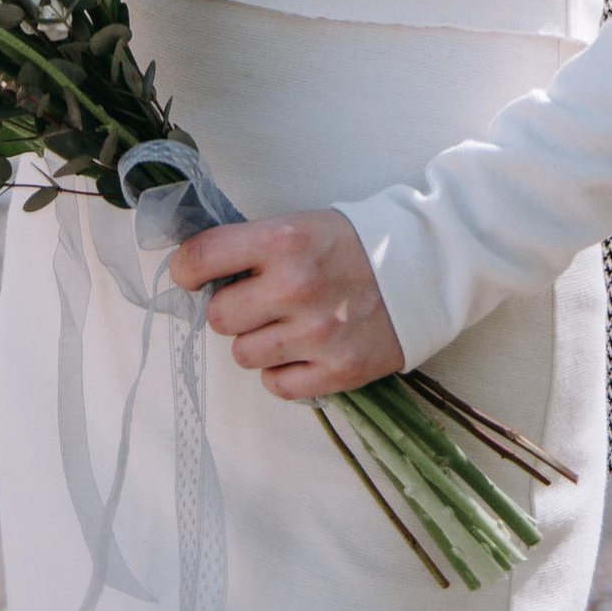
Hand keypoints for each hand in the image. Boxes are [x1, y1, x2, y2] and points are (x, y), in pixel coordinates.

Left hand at [167, 206, 403, 400]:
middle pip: (220, 317)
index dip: (186, 269)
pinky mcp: (337, 371)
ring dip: (256, 342)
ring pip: (244, 355)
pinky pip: (277, 385)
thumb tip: (200, 274)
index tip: (189, 275)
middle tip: (255, 301)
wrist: (425, 266)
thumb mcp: (302, 225)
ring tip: (284, 325)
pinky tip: (301, 350)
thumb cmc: (355, 243)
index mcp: (285, 240)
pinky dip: (282, 371)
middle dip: (231, 309)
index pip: (203, 257)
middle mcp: (296, 287)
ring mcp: (317, 334)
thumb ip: (254, 248)